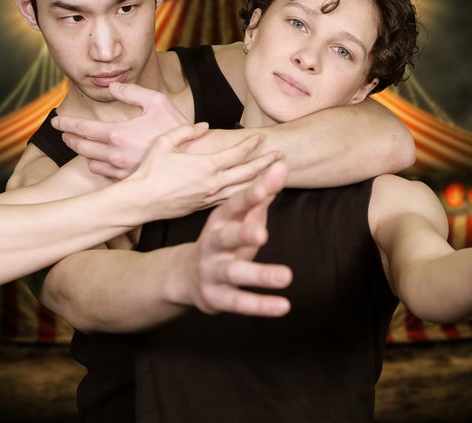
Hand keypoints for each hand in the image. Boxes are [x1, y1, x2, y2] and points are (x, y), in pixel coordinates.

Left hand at [52, 82, 188, 178]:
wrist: (194, 157)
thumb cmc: (177, 127)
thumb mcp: (156, 101)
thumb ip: (131, 91)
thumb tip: (112, 86)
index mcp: (118, 133)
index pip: (82, 128)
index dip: (65, 124)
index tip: (55, 121)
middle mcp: (115, 154)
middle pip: (81, 147)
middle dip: (69, 137)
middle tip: (64, 132)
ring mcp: (121, 170)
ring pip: (90, 161)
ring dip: (83, 152)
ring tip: (81, 144)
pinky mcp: (128, 180)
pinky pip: (103, 173)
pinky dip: (97, 164)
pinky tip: (99, 158)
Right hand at [127, 123, 282, 218]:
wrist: (139, 202)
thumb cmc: (149, 171)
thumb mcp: (164, 143)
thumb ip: (187, 131)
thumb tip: (205, 126)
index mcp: (205, 166)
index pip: (236, 154)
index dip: (250, 145)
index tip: (261, 138)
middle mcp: (212, 184)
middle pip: (247, 173)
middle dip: (265, 163)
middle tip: (281, 155)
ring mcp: (210, 198)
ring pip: (243, 190)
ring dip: (261, 181)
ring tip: (275, 175)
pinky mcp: (204, 208)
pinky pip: (231, 200)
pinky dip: (245, 195)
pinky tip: (253, 192)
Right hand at [166, 161, 292, 316]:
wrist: (185, 277)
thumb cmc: (223, 242)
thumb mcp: (239, 219)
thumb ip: (261, 195)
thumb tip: (282, 166)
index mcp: (219, 222)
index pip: (234, 206)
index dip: (250, 196)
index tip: (268, 184)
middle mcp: (212, 245)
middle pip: (227, 237)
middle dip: (243, 234)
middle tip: (263, 234)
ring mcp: (212, 272)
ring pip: (234, 273)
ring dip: (260, 274)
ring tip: (286, 276)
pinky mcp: (216, 298)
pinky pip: (239, 302)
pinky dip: (261, 305)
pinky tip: (283, 306)